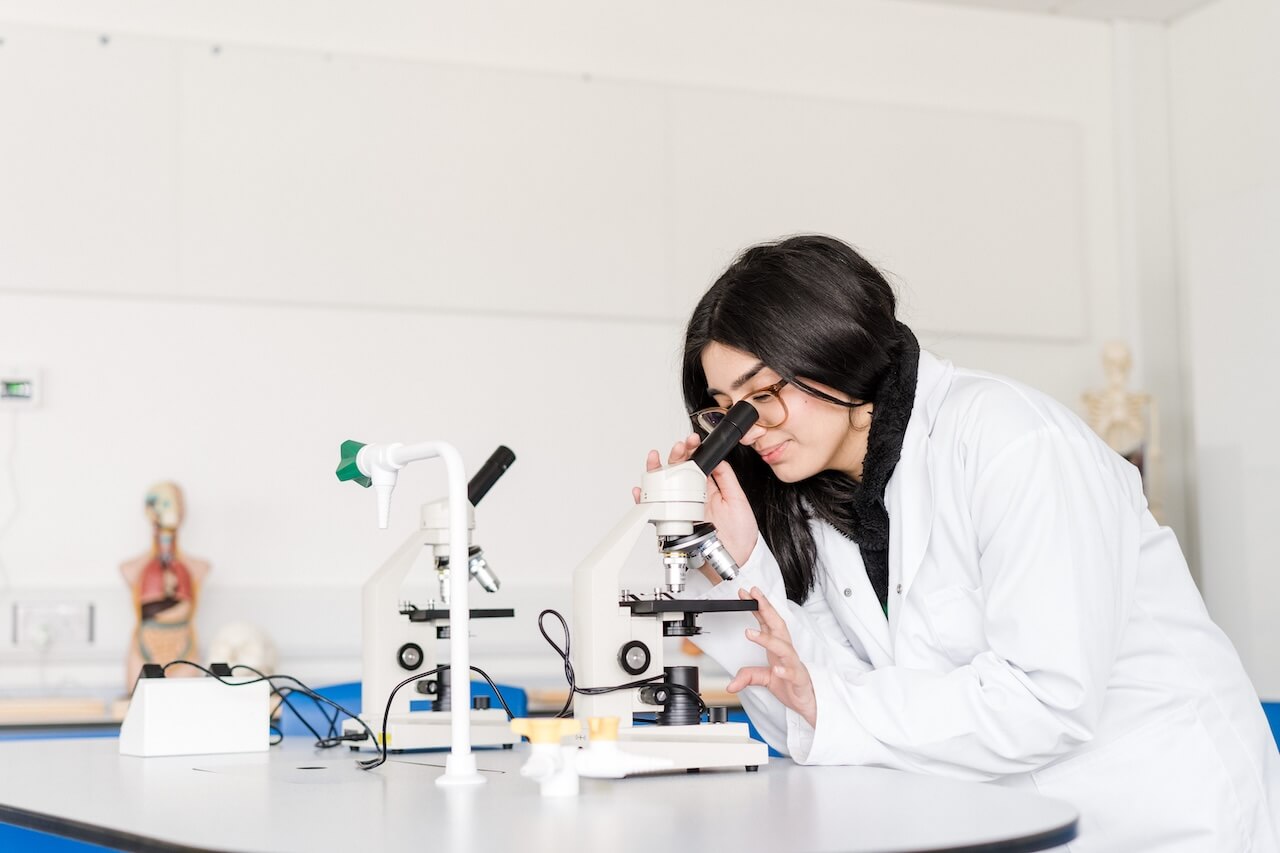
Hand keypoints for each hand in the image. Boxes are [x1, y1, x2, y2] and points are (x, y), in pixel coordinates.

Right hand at [631, 434, 758, 566]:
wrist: (736, 559)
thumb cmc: (740, 535)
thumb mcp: (738, 500)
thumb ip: (727, 478)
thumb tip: (718, 458)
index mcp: (708, 489)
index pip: (695, 464)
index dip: (691, 450)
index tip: (692, 441)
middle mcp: (693, 497)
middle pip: (676, 471)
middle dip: (675, 455)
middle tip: (678, 447)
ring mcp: (682, 509)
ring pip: (662, 487)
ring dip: (656, 472)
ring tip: (656, 461)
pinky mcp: (673, 523)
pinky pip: (654, 510)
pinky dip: (644, 500)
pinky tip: (641, 490)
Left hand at [727, 587, 816, 728]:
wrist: (808, 703)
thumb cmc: (790, 685)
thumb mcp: (764, 679)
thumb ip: (748, 676)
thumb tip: (731, 684)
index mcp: (777, 647)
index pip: (768, 622)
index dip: (758, 606)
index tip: (746, 593)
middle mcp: (786, 652)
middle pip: (777, 626)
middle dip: (765, 609)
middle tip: (753, 595)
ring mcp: (793, 664)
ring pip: (783, 648)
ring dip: (766, 639)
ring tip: (750, 633)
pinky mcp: (798, 680)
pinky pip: (792, 674)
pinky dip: (784, 670)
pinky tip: (775, 669)